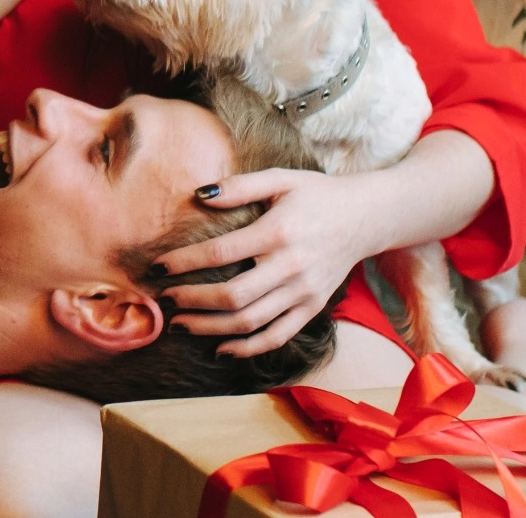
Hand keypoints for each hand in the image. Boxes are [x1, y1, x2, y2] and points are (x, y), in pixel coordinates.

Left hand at [154, 168, 381, 356]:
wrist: (368, 217)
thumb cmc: (317, 194)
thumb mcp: (281, 178)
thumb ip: (240, 186)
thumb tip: (198, 195)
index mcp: (278, 232)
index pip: (221, 253)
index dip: (185, 263)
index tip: (157, 267)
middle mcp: (292, 267)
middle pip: (234, 296)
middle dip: (192, 301)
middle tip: (163, 300)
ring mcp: (305, 292)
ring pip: (251, 322)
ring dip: (210, 328)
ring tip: (180, 324)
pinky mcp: (314, 308)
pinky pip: (278, 336)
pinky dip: (248, 347)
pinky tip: (219, 348)